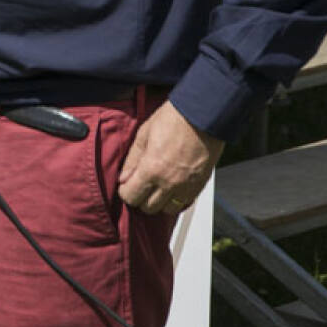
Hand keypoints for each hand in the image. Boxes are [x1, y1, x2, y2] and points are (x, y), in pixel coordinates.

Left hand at [117, 100, 225, 215]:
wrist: (203, 116)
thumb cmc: (173, 120)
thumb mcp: (144, 135)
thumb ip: (132, 160)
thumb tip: (123, 178)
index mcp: (151, 169)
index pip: (131, 197)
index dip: (126, 192)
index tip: (126, 185)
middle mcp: (169, 183)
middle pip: (148, 208)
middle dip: (141, 198)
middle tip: (140, 186)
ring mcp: (186, 186)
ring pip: (167, 210)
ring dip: (159, 202)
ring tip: (157, 187)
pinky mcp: (200, 185)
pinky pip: (184, 204)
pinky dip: (176, 200)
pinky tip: (172, 187)